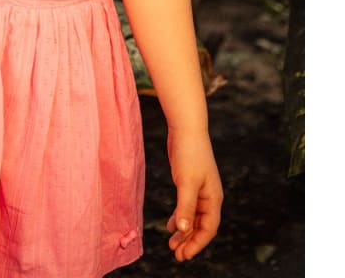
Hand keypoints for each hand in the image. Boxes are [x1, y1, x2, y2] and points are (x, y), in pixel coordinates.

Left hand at [165, 128, 222, 260]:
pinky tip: (171, 225)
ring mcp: (200, 190)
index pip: (208, 229)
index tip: (183, 255)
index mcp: (213, 199)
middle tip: (176, 255)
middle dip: (190, 241)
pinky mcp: (189, 183)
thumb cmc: (190, 154)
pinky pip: (187, 207)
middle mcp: (209, 197)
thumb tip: (184, 230)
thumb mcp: (186, 182)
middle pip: (201, 226)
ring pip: (193, 218)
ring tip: (171, 244)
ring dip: (184, 231)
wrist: (186, 128)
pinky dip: (180, 217)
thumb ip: (186, 207)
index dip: (197, 244)